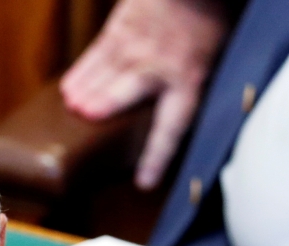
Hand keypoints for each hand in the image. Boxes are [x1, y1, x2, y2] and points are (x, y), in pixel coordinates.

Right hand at [60, 0, 228, 188]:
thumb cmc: (210, 19)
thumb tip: (194, 119)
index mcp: (189, 81)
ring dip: (83, 93)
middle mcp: (157, 67)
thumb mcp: (220, 55)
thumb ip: (201, 86)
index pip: (170, 128)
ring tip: (72, 107)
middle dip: (102, 105)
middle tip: (86, 117)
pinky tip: (68, 88)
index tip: (143, 183)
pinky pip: (94, 56)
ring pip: (102, 75)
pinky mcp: (118, 30)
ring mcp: (134, 47)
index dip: (156, 157)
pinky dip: (80, 73)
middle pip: (122, 94)